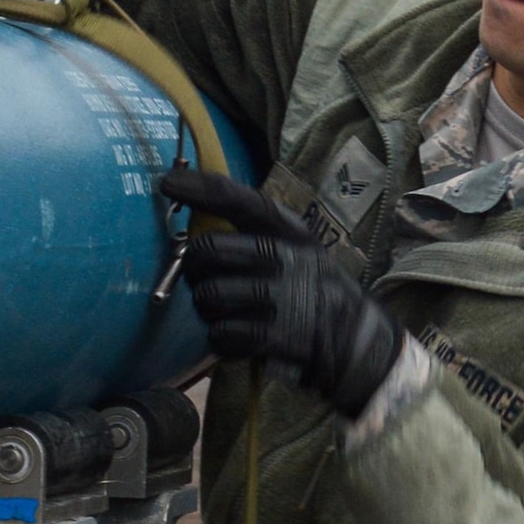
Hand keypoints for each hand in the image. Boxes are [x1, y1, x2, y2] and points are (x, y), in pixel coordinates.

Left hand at [160, 167, 402, 419]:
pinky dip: (222, 339)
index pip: (236, 200)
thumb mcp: (300, 248)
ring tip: (226, 312)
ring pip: (207, 296)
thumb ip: (258, 234)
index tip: (166, 183)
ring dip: (207, 308)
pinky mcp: (272, 336)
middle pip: (206, 251)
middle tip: (203, 278)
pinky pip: (219, 334)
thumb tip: (196, 228)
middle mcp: (283, 257)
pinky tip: (239, 337)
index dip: (198, 189)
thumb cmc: (314, 289)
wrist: (357, 340)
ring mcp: (277, 297)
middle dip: (194, 268)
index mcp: (288, 231)